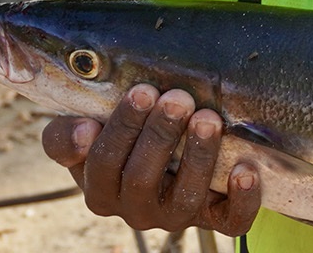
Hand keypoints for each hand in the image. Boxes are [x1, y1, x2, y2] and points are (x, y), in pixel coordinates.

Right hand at [41, 83, 261, 233]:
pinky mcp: (213, 219)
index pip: (104, 163)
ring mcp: (176, 217)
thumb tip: (84, 130)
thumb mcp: (88, 132)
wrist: (168, 160)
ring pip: (185, 198)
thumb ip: (67, 135)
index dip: (123, 128)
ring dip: (198, 157)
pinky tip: (245, 168)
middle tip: (178, 98)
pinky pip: (230, 222)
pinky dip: (242, 199)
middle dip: (160, 135)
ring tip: (208, 118)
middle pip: (141, 180)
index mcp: (101, 190)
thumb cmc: (125, 138)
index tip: (143, 91)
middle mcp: (136, 211)